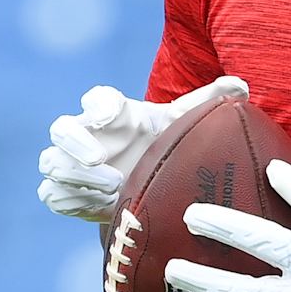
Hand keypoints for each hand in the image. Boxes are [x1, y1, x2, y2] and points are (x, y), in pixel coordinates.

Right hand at [36, 76, 248, 219]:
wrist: (149, 182)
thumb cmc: (165, 143)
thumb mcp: (186, 124)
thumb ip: (209, 101)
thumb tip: (240, 85)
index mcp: (115, 114)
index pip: (97, 98)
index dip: (98, 104)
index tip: (109, 114)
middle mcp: (88, 135)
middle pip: (60, 129)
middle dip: (75, 143)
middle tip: (101, 159)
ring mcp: (73, 165)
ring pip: (51, 163)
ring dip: (75, 175)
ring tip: (112, 187)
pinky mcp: (67, 193)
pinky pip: (52, 195)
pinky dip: (71, 199)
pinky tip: (100, 206)